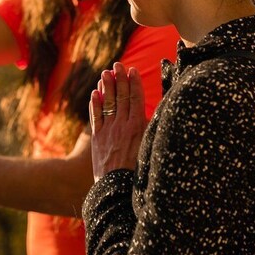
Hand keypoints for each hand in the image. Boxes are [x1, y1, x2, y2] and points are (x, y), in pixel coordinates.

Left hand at [89, 62, 146, 180]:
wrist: (116, 190)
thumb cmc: (139, 172)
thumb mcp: (151, 148)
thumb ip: (153, 128)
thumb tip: (160, 112)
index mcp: (138, 126)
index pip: (135, 98)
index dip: (134, 83)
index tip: (132, 70)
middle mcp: (122, 125)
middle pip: (121, 96)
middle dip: (119, 79)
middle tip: (117, 64)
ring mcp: (108, 131)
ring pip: (107, 103)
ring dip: (106, 86)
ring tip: (105, 73)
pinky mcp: (98, 138)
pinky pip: (96, 116)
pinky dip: (95, 103)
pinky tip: (94, 93)